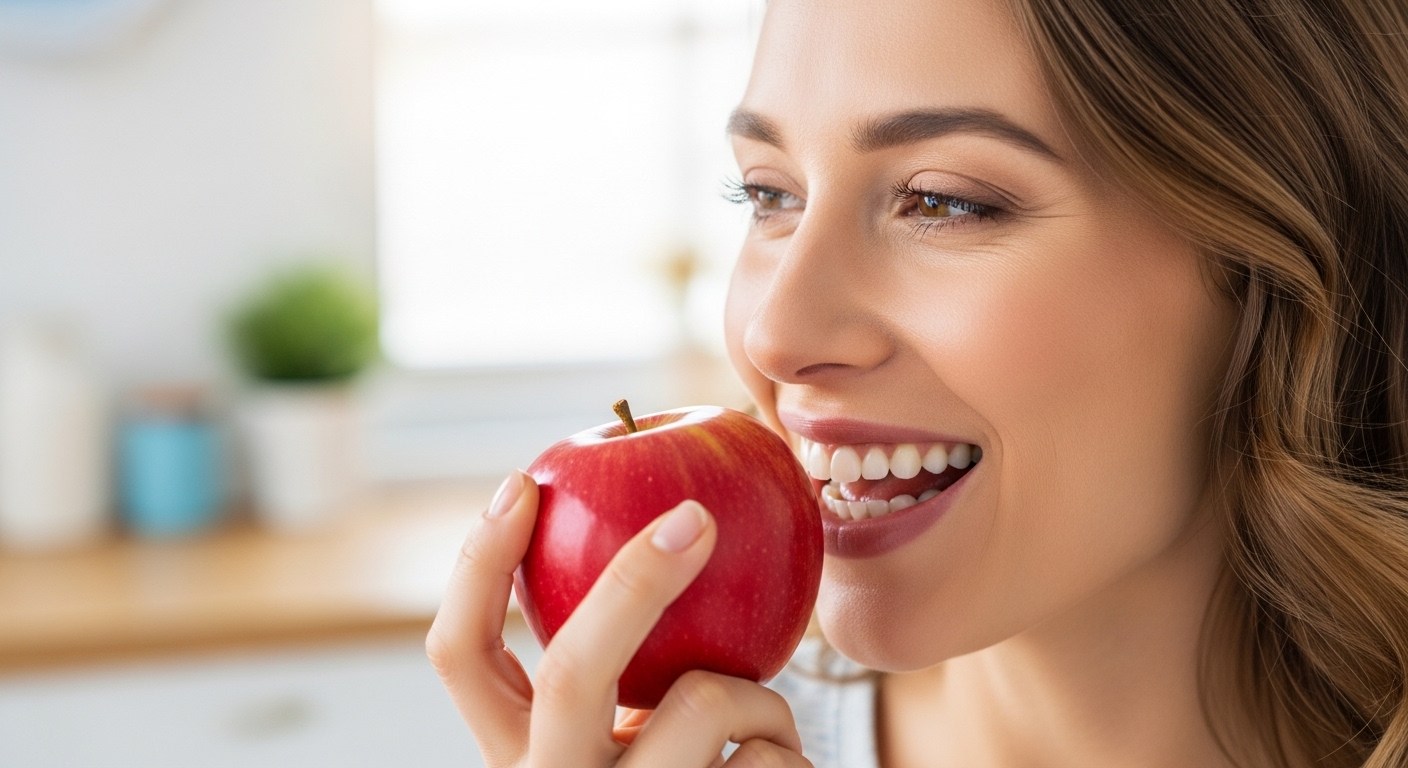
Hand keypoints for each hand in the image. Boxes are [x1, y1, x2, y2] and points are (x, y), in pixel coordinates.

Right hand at [427, 470, 810, 767]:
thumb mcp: (623, 742)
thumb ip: (618, 672)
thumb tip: (661, 517)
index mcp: (518, 757)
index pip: (457, 655)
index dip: (476, 564)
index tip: (521, 483)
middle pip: (571, 670)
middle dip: (633, 579)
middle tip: (696, 514)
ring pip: (702, 704)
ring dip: (761, 697)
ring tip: (770, 730)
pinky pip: (765, 761)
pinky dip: (790, 755)